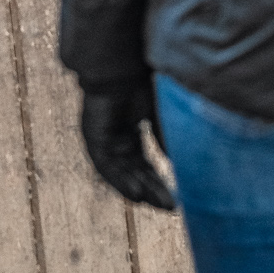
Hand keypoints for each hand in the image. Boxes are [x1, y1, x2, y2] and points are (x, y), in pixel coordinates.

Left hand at [79, 78, 175, 210]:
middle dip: (152, 191)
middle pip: (134, 174)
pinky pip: (106, 166)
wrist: (122, 65)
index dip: (158, 182)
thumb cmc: (140, 83)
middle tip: (171, 206)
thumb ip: (166, 139)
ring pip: (120, 174)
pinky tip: (136, 193)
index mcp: (130, 135)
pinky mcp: (93, 138)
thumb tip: (180, 163)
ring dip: (138, 189)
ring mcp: (103, 141)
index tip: (175, 198)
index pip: (144, 166)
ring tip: (156, 204)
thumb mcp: (159, 116)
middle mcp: (115, 141)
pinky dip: (120, 181)